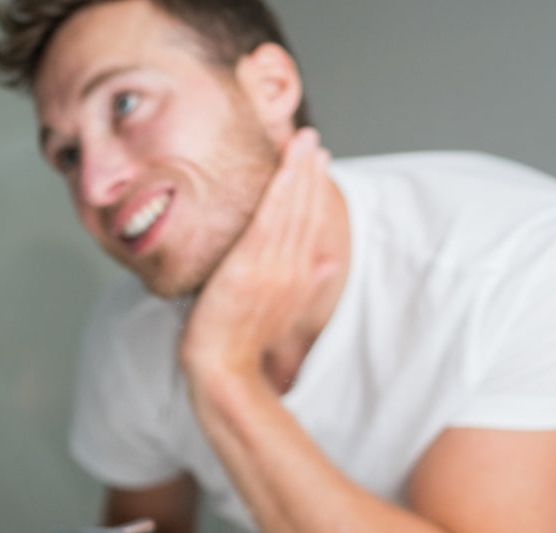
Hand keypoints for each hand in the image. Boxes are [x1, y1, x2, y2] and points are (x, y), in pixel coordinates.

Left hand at [179, 128, 335, 389]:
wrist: (224, 371)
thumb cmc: (241, 345)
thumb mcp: (280, 313)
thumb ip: (307, 285)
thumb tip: (330, 262)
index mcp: (298, 278)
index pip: (311, 224)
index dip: (316, 190)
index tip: (319, 160)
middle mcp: (291, 269)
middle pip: (305, 211)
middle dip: (310, 172)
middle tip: (312, 137)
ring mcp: (272, 269)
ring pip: (291, 211)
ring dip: (298, 172)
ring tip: (303, 140)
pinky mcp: (250, 269)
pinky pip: (269, 222)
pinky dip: (280, 194)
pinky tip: (285, 169)